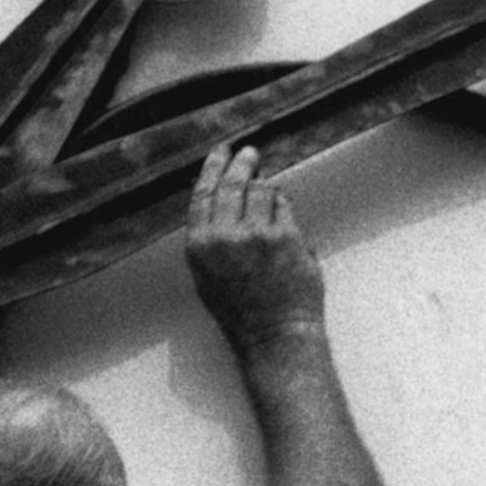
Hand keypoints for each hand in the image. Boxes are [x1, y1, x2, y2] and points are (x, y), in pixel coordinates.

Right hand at [184, 145, 325, 343]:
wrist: (273, 333)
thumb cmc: (240, 311)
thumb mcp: (207, 276)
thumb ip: (210, 239)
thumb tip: (221, 203)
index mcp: (200, 246)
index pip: (202, 194)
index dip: (212, 168)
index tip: (220, 152)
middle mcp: (224, 236)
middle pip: (232, 183)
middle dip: (242, 162)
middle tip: (250, 152)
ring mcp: (256, 234)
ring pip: (261, 189)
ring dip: (265, 186)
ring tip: (268, 191)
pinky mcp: (285, 236)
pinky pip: (283, 205)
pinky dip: (283, 204)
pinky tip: (282, 212)